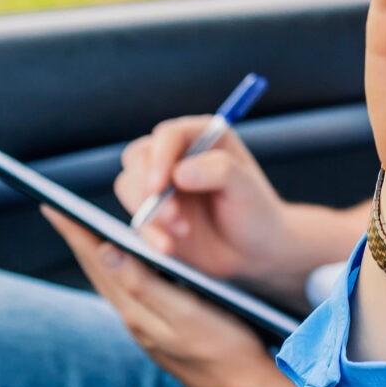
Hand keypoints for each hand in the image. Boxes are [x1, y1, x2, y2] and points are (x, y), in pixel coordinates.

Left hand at [43, 209, 317, 386]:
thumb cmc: (225, 350)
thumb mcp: (186, 314)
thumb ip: (145, 285)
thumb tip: (107, 252)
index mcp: (137, 312)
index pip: (98, 262)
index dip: (75, 232)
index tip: (51, 205)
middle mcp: (135, 320)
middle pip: (99, 271)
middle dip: (79, 238)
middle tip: (60, 210)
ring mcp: (148, 327)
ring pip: (113, 282)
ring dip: (98, 253)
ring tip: (87, 230)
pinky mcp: (163, 330)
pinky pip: (131, 291)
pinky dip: (122, 268)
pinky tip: (129, 264)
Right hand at [116, 119, 321, 305]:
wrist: (254, 251)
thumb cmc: (256, 212)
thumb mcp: (247, 189)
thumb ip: (219, 172)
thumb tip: (179, 172)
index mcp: (203, 136)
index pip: (169, 135)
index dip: (159, 158)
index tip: (160, 187)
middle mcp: (178, 154)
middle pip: (139, 157)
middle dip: (148, 188)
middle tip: (173, 216)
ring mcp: (162, 183)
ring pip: (130, 185)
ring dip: (150, 212)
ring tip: (183, 232)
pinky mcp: (153, 212)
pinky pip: (136, 217)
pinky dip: (148, 233)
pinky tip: (168, 248)